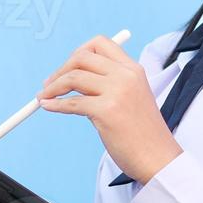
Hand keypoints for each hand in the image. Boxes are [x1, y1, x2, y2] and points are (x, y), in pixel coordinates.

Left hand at [36, 34, 181, 184]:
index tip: (67, 68)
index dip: (78, 52)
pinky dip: (54, 104)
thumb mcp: (132, 96)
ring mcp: (117, 92)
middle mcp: (126, 76)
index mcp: (133, 69)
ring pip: (73, 77)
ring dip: (52, 87)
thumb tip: (71, 77)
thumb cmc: (142, 133)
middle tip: (49, 85)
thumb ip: (109, 83)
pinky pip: (71, 103)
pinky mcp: (107, 111)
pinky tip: (47, 106)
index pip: (99, 43)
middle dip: (60, 70)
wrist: (158, 158)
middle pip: (81, 57)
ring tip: (44, 97)